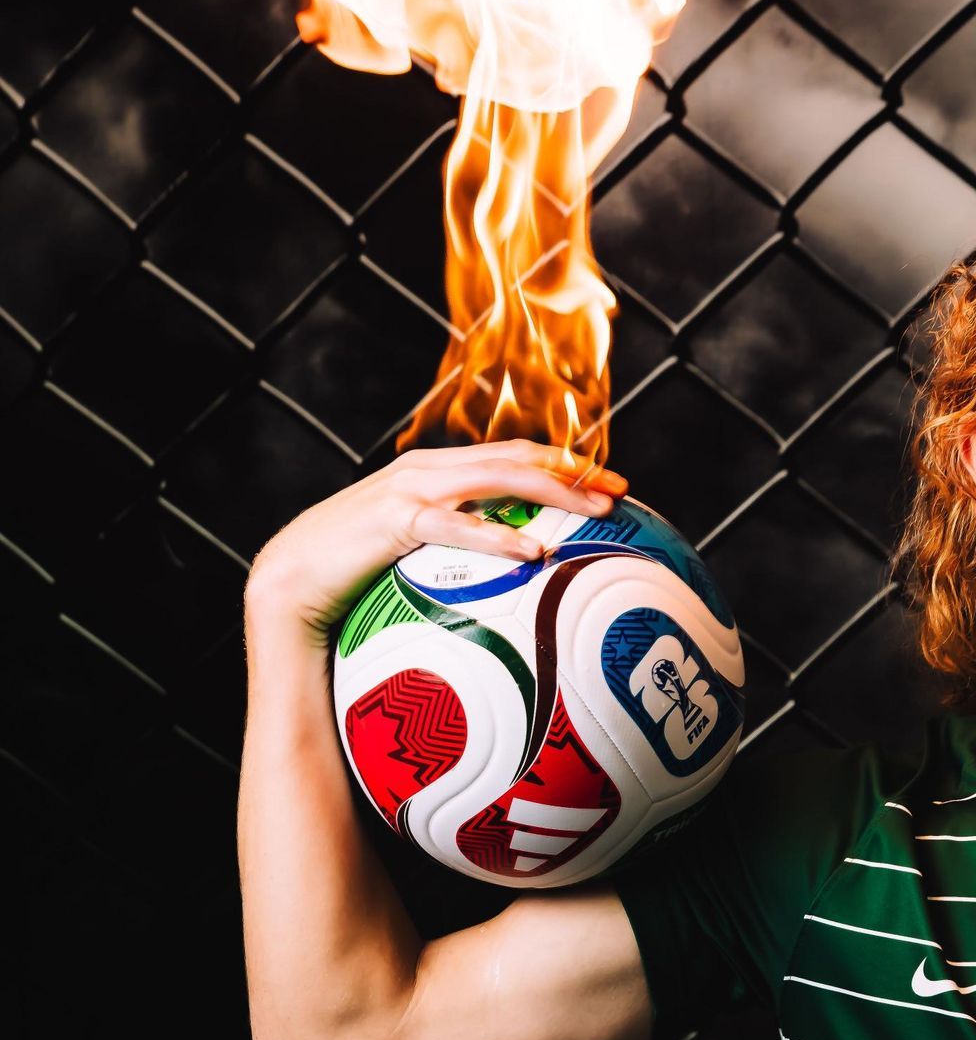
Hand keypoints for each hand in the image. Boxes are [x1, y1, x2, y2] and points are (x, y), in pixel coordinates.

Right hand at [245, 438, 628, 637]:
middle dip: (571, 468)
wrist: (290, 583)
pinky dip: (496, 535)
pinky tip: (533, 550)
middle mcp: (427, 470)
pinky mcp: (393, 520)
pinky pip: (455, 525)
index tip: (610, 483)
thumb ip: (455, 553)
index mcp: (436, 474)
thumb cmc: (354, 578)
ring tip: (595, 509)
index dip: (561, 463)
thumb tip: (507, 578)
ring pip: (493, 476)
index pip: (510, 457)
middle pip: (513, 456)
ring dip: (549, 489)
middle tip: (622, 489)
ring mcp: (410, 489)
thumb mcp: (414, 558)